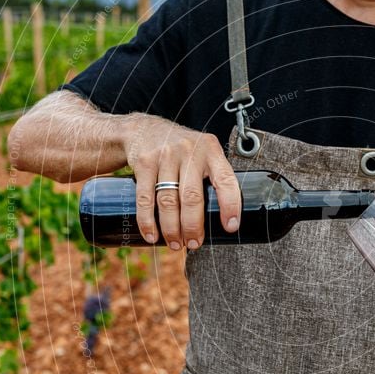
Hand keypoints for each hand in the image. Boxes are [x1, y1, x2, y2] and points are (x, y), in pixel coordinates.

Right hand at [121, 113, 240, 249]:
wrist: (145, 129)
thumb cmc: (183, 151)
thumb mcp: (203, 153)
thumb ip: (214, 177)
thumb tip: (225, 219)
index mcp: (211, 151)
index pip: (226, 180)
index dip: (230, 205)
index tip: (231, 227)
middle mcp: (189, 151)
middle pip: (192, 197)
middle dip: (193, 226)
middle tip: (195, 244)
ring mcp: (165, 156)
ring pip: (168, 200)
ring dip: (172, 228)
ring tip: (176, 244)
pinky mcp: (144, 163)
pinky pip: (145, 198)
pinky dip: (148, 221)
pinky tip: (152, 236)